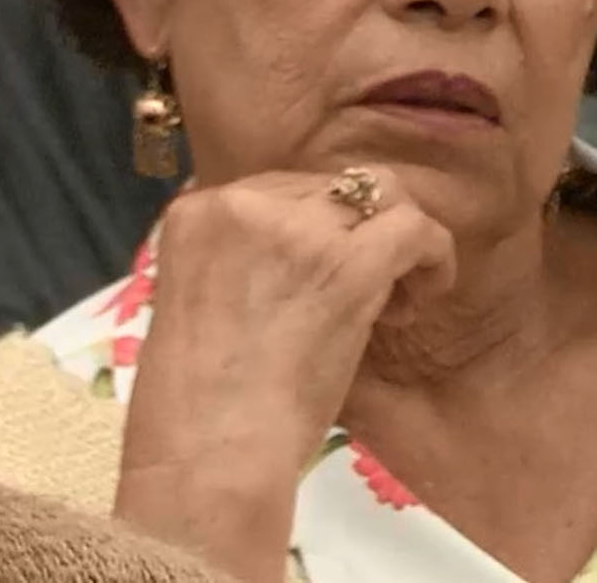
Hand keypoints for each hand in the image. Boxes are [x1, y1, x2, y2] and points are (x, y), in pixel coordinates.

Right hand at [114, 166, 456, 580]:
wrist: (208, 441)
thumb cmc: (193, 398)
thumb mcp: (197, 302)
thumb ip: (235, 264)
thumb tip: (292, 261)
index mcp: (195, 212)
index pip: (276, 189)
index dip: (311, 229)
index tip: (320, 278)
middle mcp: (240, 204)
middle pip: (328, 185)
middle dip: (355, 232)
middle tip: (367, 291)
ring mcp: (294, 229)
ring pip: (379, 194)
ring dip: (398, 237)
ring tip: (398, 295)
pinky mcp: (346, 263)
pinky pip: (414, 228)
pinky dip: (433, 257)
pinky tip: (421, 300)